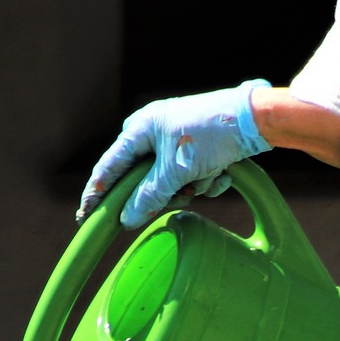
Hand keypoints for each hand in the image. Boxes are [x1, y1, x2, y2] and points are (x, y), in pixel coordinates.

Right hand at [79, 79, 271, 227]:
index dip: (97, 194)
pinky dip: (208, 180)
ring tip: (210, 174)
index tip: (85, 216)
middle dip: (169, 192)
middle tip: (185, 191)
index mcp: (139, 129)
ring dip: (193, 186)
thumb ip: (149, 196)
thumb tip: (125, 219)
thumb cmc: (210, 136)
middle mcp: (154, 133)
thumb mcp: (176, 170)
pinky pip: (193, 177)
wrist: (254, 121)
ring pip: (173, 183)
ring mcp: (176, 141)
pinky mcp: (199, 150)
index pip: (109, 168)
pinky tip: (224, 172)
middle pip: (146, 181)